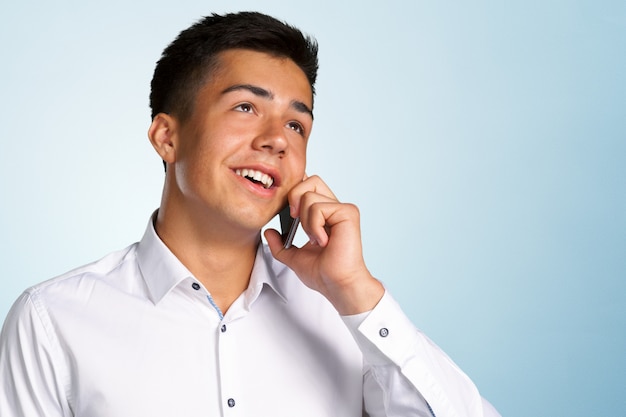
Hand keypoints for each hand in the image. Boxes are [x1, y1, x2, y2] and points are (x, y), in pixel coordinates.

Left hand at [264, 175, 383, 314]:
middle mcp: (334, 208)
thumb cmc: (324, 274)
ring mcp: (342, 209)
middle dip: (294, 197)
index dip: (295, 191)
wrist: (337, 285)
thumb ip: (280, 245)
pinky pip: (318, 207)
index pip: (308, 187)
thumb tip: (269, 232)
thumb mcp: (294, 257)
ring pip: (310, 194)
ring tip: (316, 239)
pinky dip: (314, 226)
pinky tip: (323, 241)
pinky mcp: (348, 213)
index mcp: (324, 214)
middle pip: (310, 180)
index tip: (289, 213)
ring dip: (305, 220)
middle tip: (295, 219)